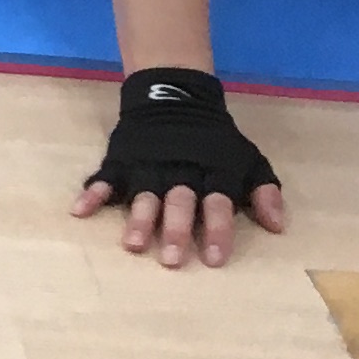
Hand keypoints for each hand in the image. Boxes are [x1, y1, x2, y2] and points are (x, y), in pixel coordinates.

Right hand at [72, 67, 285, 269]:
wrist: (173, 98)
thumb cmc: (214, 140)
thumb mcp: (248, 159)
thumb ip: (264, 191)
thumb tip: (278, 226)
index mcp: (212, 172)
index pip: (218, 202)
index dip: (217, 229)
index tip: (214, 259)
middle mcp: (179, 172)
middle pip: (178, 202)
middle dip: (175, 229)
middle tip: (171, 259)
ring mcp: (147, 165)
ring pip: (143, 195)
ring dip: (138, 219)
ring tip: (132, 244)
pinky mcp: (120, 160)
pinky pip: (103, 178)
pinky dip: (92, 193)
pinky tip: (80, 211)